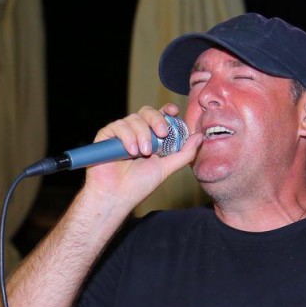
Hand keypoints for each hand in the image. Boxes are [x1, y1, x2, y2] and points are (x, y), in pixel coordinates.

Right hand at [84, 104, 202, 211]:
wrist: (118, 196)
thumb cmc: (140, 185)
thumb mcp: (166, 168)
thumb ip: (184, 153)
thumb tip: (199, 136)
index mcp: (151, 138)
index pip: (160, 116)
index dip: (167, 110)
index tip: (174, 112)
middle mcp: (136, 132)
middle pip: (147, 112)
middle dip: (157, 120)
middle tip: (162, 134)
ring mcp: (121, 133)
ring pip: (134, 118)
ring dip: (142, 134)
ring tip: (143, 153)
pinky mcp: (106, 135)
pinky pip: (119, 125)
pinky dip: (127, 137)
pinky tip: (130, 152)